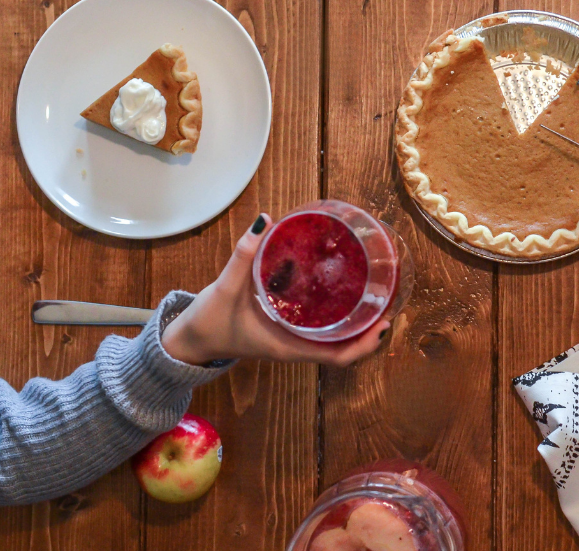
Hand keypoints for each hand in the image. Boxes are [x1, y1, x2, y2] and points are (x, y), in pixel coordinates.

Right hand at [161, 214, 388, 366]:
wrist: (189, 341)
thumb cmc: (209, 322)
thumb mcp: (225, 288)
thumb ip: (244, 255)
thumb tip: (264, 220)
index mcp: (289, 347)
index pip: (339, 357)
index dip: (366, 344)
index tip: (384, 323)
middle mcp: (297, 346)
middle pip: (346, 347)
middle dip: (370, 330)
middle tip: (389, 299)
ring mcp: (293, 340)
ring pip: (335, 338)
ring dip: (357, 322)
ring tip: (376, 293)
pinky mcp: (287, 330)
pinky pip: (320, 328)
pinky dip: (337, 315)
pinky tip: (342, 290)